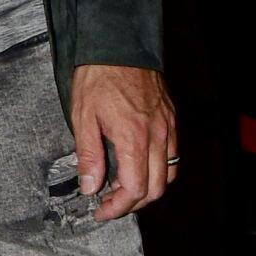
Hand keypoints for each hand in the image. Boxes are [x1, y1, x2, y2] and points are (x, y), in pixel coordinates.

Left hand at [70, 64, 176, 220]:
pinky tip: (139, 167)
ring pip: (168, 175)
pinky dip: (159, 171)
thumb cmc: (98, 77)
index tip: (102, 210)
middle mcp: (157, 136)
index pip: (135, 188)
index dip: (118, 207)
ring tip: (124, 190)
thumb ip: (88, 155)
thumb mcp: (82, 117)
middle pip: (156, 189)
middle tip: (110, 204)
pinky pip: (173, 155)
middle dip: (133, 204)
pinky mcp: (171, 120)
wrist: (119, 45)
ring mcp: (168, 128)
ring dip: (148, 189)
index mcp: (133, 138)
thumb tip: (90, 186)